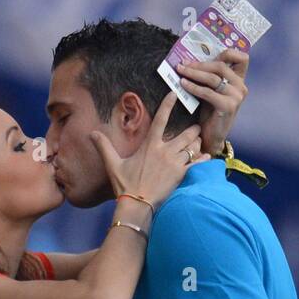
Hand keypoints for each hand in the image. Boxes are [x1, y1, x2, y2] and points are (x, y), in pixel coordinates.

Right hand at [89, 92, 208, 209]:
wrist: (137, 204)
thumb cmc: (125, 184)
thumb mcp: (112, 164)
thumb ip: (104, 146)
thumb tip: (91, 133)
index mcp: (150, 145)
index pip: (160, 120)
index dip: (167, 105)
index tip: (174, 94)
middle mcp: (165, 151)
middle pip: (186, 134)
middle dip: (194, 129)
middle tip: (197, 127)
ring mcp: (175, 163)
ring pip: (193, 147)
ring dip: (198, 143)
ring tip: (200, 142)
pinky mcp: (181, 175)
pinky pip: (197, 163)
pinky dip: (203, 159)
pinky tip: (207, 157)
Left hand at [180, 49, 249, 156]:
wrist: (211, 136)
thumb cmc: (210, 112)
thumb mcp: (212, 90)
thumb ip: (210, 76)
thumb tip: (191, 59)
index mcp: (239, 80)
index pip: (242, 58)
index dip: (227, 53)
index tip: (207, 52)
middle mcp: (241, 87)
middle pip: (221, 66)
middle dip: (200, 64)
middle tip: (183, 64)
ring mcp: (237, 96)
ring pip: (213, 78)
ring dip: (194, 73)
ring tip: (180, 71)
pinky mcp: (228, 106)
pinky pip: (208, 92)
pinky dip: (193, 87)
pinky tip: (183, 84)